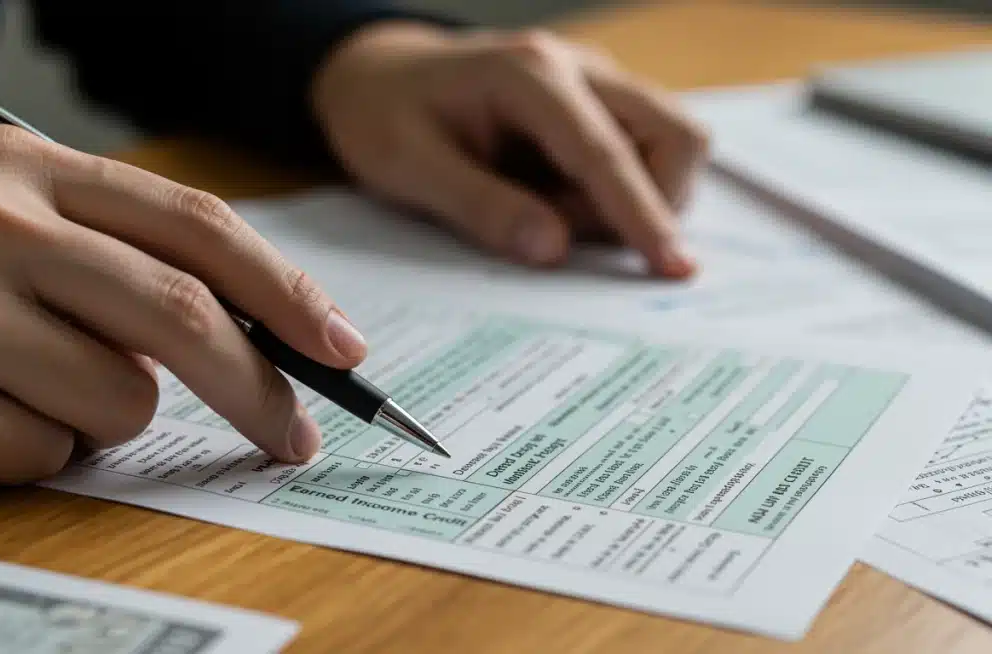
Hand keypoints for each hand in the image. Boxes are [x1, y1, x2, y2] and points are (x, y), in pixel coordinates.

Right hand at [0, 127, 363, 481]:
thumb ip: (102, 254)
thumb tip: (236, 329)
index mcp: (25, 167)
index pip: (194, 224)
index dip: (283, 289)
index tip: (339, 343)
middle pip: (184, 315)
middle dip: (258, 387)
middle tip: (292, 436)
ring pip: (119, 399)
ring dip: (95, 418)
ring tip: (10, 388)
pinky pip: (44, 452)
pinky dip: (26, 451)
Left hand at [312, 23, 708, 275]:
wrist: (379, 78)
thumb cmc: (385, 116)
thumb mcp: (409, 166)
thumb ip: (481, 207)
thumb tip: (553, 251)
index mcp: (528, 73)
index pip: (606, 150)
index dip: (642, 213)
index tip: (671, 266)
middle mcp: (577, 67)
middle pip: (673, 134)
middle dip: (649, 202)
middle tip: (569, 233)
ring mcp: (595, 82)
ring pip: (668, 143)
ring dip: (632, 199)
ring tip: (551, 213)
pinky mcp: (598, 105)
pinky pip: (641, 153)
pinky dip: (617, 193)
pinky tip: (556, 198)